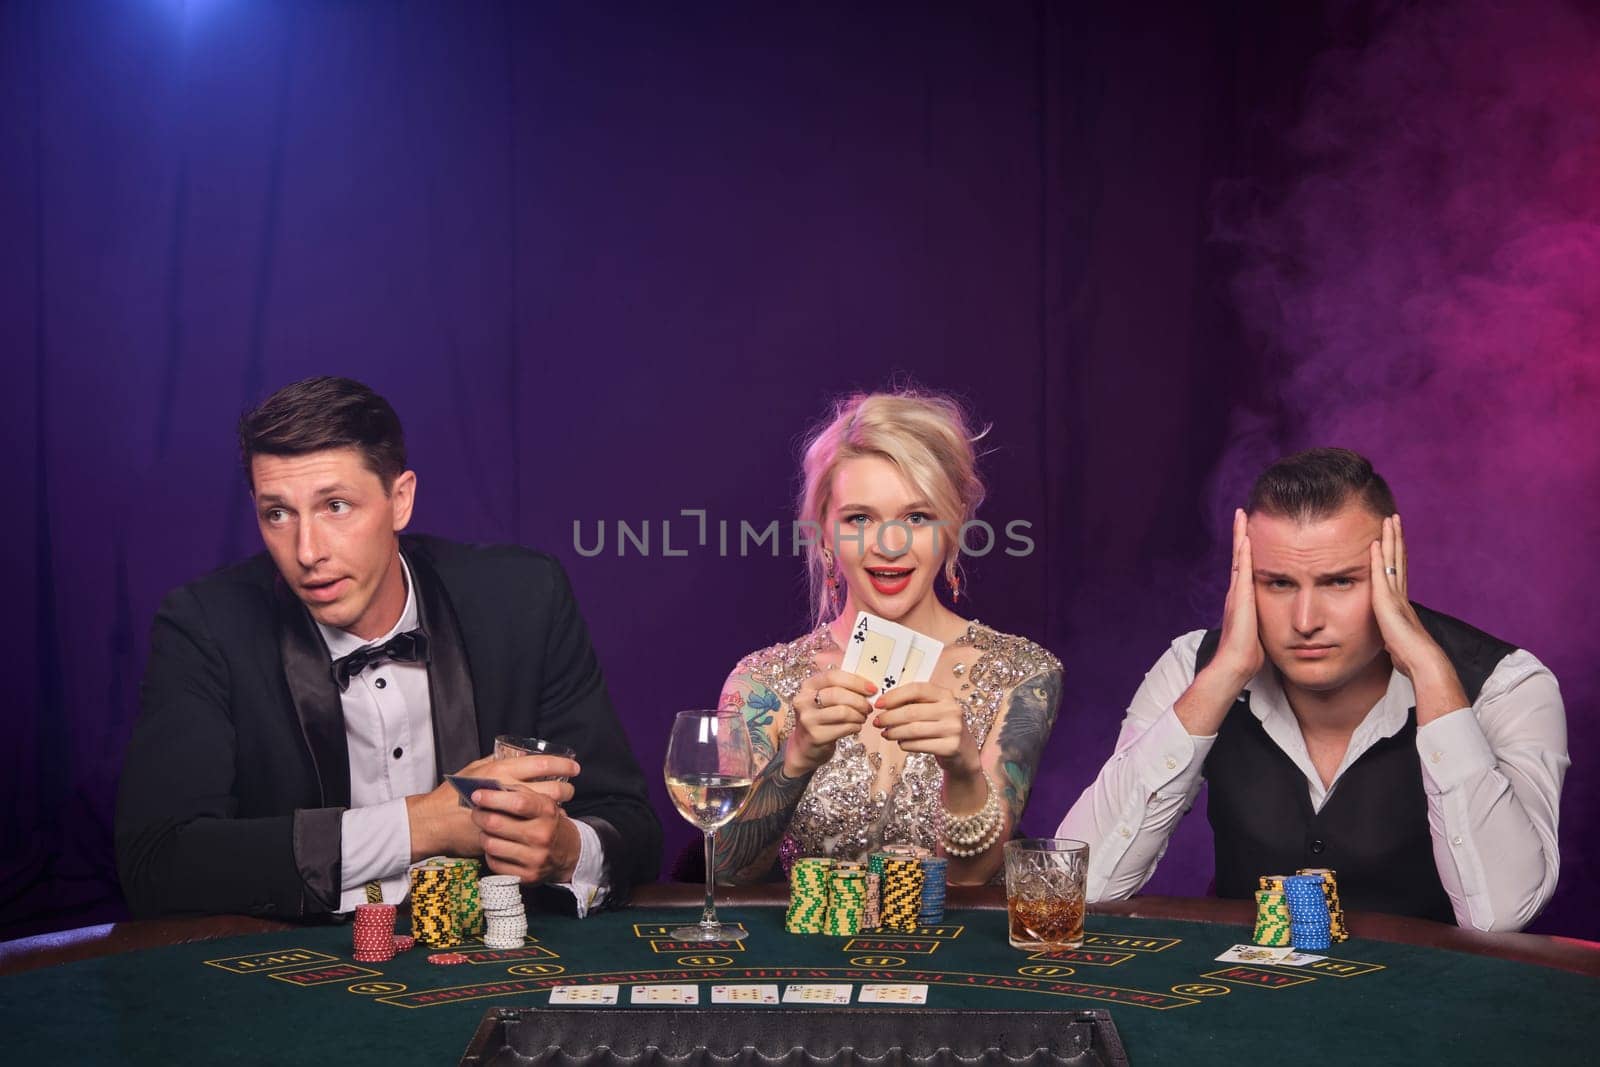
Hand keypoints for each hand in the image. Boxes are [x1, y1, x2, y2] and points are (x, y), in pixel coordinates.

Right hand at [405, 753, 579, 864]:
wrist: (434, 822)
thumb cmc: (452, 794)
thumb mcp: (473, 770)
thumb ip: (495, 762)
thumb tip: (515, 755)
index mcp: (501, 771)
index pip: (542, 763)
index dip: (563, 764)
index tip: (574, 767)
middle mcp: (509, 790)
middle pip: (552, 789)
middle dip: (567, 789)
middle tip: (570, 788)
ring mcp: (509, 813)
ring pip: (547, 809)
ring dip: (558, 807)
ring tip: (560, 805)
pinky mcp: (507, 832)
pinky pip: (534, 827)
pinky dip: (542, 823)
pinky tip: (545, 821)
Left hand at [471, 779, 580, 884]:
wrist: (567, 851)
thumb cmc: (547, 822)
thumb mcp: (542, 803)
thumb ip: (519, 793)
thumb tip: (489, 788)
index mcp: (547, 812)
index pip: (517, 802)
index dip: (493, 798)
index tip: (477, 795)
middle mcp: (542, 835)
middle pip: (497, 824)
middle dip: (480, 815)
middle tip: (476, 812)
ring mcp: (535, 858)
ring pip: (491, 844)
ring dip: (483, 835)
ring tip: (486, 829)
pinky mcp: (527, 875)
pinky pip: (494, 863)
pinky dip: (490, 853)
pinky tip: (496, 845)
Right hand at [786, 669, 876, 775]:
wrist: (805, 745)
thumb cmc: (822, 717)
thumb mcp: (825, 699)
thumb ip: (842, 688)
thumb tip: (869, 685)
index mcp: (808, 685)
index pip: (833, 676)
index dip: (856, 681)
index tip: (872, 688)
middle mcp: (803, 700)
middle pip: (838, 694)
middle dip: (859, 700)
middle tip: (869, 707)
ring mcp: (808, 719)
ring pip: (843, 712)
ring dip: (859, 715)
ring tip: (862, 717)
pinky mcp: (815, 736)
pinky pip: (844, 728)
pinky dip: (855, 727)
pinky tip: (856, 727)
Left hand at [872, 682, 980, 777]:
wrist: (963, 751)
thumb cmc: (941, 727)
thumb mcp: (933, 709)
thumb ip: (914, 702)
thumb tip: (884, 703)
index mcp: (945, 695)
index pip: (916, 689)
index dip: (894, 696)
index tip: (879, 704)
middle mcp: (951, 709)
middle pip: (912, 711)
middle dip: (889, 717)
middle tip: (877, 722)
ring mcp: (953, 729)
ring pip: (913, 729)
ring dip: (894, 732)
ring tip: (885, 733)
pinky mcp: (951, 747)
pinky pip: (919, 745)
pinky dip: (905, 744)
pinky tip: (900, 742)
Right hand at [1212, 507, 1264, 683]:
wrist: (1236, 663)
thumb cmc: (1249, 653)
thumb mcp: (1262, 630)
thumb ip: (1266, 620)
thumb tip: (1281, 620)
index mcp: (1243, 598)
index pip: (1246, 567)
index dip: (1247, 549)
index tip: (1250, 531)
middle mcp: (1237, 591)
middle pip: (1239, 555)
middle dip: (1241, 534)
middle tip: (1242, 513)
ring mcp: (1237, 591)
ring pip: (1239, 556)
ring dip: (1240, 535)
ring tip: (1241, 515)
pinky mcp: (1240, 596)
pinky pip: (1242, 567)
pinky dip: (1243, 550)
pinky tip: (1246, 536)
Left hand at [1370, 514, 1466, 721]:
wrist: (1424, 664)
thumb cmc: (1411, 659)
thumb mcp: (1396, 642)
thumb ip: (1392, 635)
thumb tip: (1389, 641)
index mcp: (1402, 603)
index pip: (1398, 572)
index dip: (1396, 554)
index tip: (1393, 538)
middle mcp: (1401, 595)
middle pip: (1399, 560)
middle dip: (1396, 538)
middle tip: (1393, 518)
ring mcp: (1396, 597)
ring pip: (1394, 561)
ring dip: (1391, 539)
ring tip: (1389, 519)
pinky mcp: (1388, 603)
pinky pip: (1382, 575)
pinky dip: (1379, 558)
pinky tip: (1375, 543)